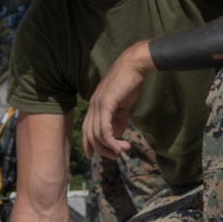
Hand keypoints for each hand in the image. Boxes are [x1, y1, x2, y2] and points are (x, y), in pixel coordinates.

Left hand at [82, 42, 152, 159]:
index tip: (92, 156)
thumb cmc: (130, 82)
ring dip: (110, 146)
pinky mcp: (106, 103)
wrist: (135, 65)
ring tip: (122, 150)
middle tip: (114, 156)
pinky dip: (110, 140)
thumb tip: (117, 133)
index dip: (88, 143)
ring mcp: (98, 103)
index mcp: (95, 105)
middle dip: (101, 149)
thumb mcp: (124, 104)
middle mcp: (93, 105)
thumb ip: (119, 118)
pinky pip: (104, 127)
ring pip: (97, 134)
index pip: (87, 128)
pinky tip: (119, 145)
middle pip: (90, 134)